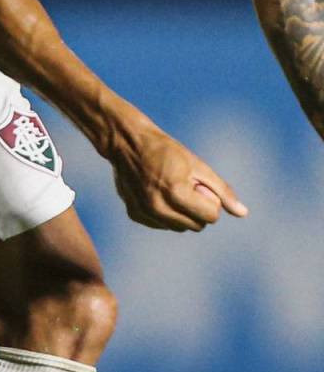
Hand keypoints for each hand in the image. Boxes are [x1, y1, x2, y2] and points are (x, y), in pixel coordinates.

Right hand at [107, 114, 247, 232]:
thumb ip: (222, 191)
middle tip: (185, 186)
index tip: (199, 184)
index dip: (210, 200)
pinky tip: (158, 193)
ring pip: (180, 228)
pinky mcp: (135, 215)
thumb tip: (243, 213)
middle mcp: (158, 207)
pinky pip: (162, 225)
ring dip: (182, 213)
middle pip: (197, 226)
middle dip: (198, 209)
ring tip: (171, 189)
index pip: (211, 216)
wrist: (127, 143)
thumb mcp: (198, 165)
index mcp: (177, 193)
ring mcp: (145, 213)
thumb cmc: (166, 151)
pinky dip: (166, 213)